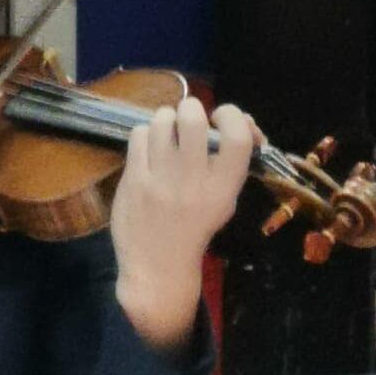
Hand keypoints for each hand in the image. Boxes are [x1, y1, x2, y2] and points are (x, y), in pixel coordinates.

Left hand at [109, 97, 258, 353]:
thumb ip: (232, 162)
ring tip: (167, 132)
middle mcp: (193, 181)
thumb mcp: (224, 200)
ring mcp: (160, 179)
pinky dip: (145, 135)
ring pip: (161, 122)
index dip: (232, 115)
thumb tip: (242, 120)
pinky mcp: (133, 179)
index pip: (237, 136)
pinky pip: (138, 135)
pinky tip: (149, 148)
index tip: (223, 117)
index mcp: (223, 188)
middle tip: (189, 117)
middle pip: (193, 119)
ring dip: (165, 119)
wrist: (157, 266)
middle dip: (192, 108)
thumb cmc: (196, 228)